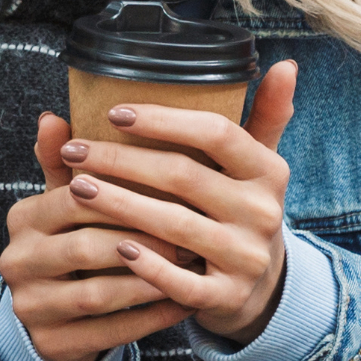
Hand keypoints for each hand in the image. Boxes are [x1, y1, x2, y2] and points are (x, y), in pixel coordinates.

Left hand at [0, 62, 301, 360]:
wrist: (261, 289)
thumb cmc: (240, 212)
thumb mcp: (257, 167)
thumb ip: (265, 117)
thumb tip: (285, 64)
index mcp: (267, 171)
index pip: (216, 133)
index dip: (163, 121)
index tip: (113, 112)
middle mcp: (263, 212)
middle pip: (184, 176)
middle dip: (122, 160)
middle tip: (75, 150)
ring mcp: (246, 257)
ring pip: (174, 226)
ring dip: (120, 205)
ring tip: (75, 188)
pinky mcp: (227, 297)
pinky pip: (180, 281)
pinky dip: (147, 265)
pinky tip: (114, 247)